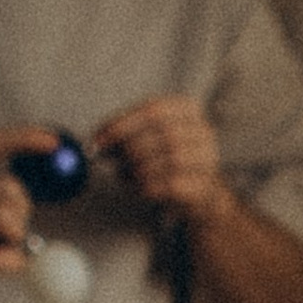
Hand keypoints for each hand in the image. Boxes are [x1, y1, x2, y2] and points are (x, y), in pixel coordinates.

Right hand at [0, 124, 62, 293]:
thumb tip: (31, 182)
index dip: (26, 138)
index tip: (54, 142)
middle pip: (10, 188)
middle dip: (23, 207)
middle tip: (16, 223)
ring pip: (10, 223)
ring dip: (15, 237)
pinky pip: (1, 257)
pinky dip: (12, 263)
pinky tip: (3, 264)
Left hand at [93, 93, 227, 217]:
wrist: (198, 193)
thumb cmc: (164, 159)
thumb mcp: (145, 138)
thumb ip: (123, 134)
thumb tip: (94, 144)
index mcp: (187, 109)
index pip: (153, 110)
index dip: (122, 125)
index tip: (97, 142)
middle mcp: (203, 131)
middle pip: (163, 134)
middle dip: (130, 149)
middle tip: (113, 163)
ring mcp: (208, 159)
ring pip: (170, 160)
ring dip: (139, 170)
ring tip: (127, 176)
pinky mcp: (205, 185)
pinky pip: (173, 185)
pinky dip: (150, 187)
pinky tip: (142, 189)